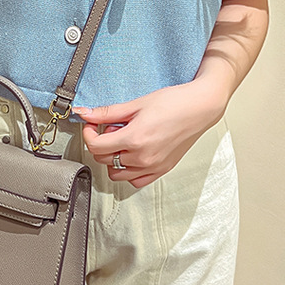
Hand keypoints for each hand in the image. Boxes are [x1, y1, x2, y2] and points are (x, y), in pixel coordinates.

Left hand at [74, 77, 227, 187]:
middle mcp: (143, 157)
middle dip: (101, 143)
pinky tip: (132, 154)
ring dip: (113, 159)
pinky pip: (135, 181)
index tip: (91, 126)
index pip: (96, 146)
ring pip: (116, 173)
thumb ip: (107, 112)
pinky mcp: (161, 170)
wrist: (200, 108)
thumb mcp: (136, 104)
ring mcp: (153, 166)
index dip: (88, 134)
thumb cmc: (174, 102)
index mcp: (134, 139)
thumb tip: (84, 113)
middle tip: (111, 128)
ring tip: (124, 141)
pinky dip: (128, 171)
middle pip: (104, 159)